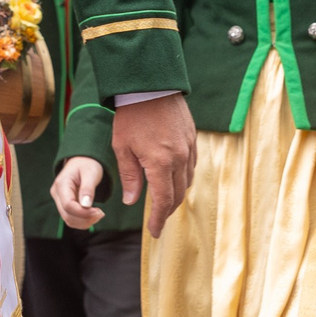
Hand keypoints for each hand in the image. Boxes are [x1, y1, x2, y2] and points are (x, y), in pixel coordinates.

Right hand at [53, 156, 108, 229]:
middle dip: (85, 219)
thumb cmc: (87, 164)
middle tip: (101, 213)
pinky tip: (93, 215)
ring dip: (84, 222)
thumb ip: (87, 188)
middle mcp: (57, 194)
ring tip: (99, 214)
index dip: (83, 212)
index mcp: (61, 184)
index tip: (99, 211)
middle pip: (67, 215)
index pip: (68, 205)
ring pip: (69, 220)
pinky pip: (72, 218)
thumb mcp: (90, 172)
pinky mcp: (65, 205)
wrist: (83, 160)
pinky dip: (83, 221)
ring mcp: (60, 200)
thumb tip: (86, 205)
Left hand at [111, 94, 196, 236]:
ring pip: (187, 180)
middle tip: (158, 220)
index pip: (163, 201)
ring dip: (177, 194)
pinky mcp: (192, 137)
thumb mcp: (122, 147)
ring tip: (164, 201)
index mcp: (160, 163)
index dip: (159, 220)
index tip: (154, 232)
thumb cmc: (131, 115)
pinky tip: (173, 177)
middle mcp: (179, 158)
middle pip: (179, 194)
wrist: (150, 84)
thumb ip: (129, 176)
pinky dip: (183, 176)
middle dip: (168, 210)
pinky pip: (191, 165)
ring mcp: (189, 147)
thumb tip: (132, 201)